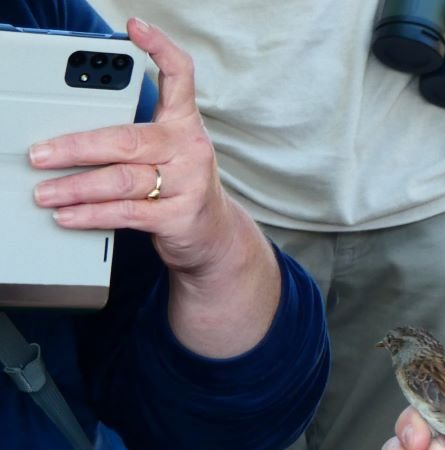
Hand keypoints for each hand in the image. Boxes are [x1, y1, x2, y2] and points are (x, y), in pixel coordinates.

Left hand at [29, 18, 253, 276]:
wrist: (214, 236)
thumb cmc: (179, 187)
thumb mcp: (164, 153)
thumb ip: (129, 136)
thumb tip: (69, 131)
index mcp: (183, 124)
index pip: (179, 77)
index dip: (160, 49)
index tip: (135, 28)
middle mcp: (189, 149)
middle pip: (127, 140)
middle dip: (76, 147)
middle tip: (39, 154)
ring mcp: (188, 184)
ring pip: (121, 180)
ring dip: (76, 187)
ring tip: (45, 192)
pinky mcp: (180, 217)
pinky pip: (127, 212)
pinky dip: (92, 214)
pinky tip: (69, 214)